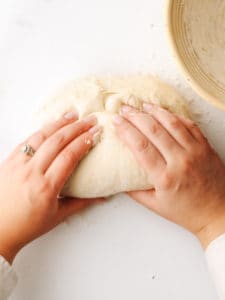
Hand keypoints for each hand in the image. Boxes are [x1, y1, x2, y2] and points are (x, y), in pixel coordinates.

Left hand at [0, 112, 101, 263]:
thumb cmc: (27, 226)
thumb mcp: (57, 216)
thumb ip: (81, 203)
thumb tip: (101, 197)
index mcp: (46, 187)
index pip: (69, 156)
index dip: (84, 142)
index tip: (95, 133)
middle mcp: (31, 173)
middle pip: (57, 142)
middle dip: (76, 128)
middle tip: (89, 120)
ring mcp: (18, 165)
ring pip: (40, 136)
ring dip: (58, 123)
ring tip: (72, 115)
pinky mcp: (8, 162)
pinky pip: (27, 141)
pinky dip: (41, 130)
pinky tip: (50, 125)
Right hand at [113, 104, 224, 247]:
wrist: (217, 212)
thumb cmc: (187, 211)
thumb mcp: (156, 206)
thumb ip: (135, 191)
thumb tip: (120, 178)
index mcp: (165, 178)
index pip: (141, 146)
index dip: (126, 130)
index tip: (116, 122)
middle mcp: (180, 161)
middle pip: (153, 130)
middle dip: (135, 116)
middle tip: (124, 110)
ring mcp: (195, 151)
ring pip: (172, 123)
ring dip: (154, 111)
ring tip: (142, 106)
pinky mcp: (205, 146)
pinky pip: (189, 125)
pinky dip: (175, 115)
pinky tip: (164, 112)